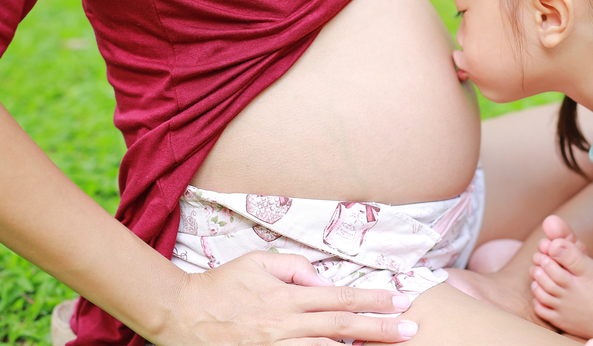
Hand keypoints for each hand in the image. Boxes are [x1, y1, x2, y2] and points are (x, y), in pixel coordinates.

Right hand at [157, 251, 418, 344]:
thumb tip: (322, 278)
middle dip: (380, 330)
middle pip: (342, 329)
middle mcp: (286, 325)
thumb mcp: (257, 261)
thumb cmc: (221, 285)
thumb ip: (294, 266)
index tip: (401, 302)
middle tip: (411, 331)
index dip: (373, 301)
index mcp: (287, 297)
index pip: (340, 299)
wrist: (181, 314)